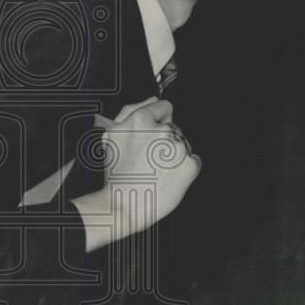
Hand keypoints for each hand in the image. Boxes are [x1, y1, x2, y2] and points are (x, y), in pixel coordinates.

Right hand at [101, 96, 201, 229]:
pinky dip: (182, 169)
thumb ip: (130, 111)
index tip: (150, 135)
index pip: (163, 106)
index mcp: (141, 119)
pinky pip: (193, 161)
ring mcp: (179, 148)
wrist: (123, 206)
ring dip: (173, 154)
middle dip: (163, 140)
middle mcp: (162, 131)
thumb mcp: (111, 136)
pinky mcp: (191, 165)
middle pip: (173, 127)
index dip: (156, 121)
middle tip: (147, 158)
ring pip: (183, 144)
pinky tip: (166, 177)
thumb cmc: (115, 175)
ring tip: (155, 170)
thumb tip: (151, 99)